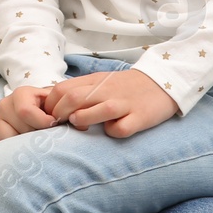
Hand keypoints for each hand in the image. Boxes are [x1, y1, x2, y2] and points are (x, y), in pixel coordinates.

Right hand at [0, 85, 58, 143]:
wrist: (35, 107)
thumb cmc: (48, 105)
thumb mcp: (54, 101)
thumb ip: (58, 107)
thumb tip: (59, 120)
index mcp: (20, 94)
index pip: (25, 111)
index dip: (42, 122)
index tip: (54, 125)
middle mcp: (4, 105)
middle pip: (19, 128)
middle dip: (36, 135)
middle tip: (45, 135)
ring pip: (8, 140)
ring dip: (24, 145)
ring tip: (35, 142)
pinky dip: (11, 151)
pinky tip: (22, 148)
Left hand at [43, 68, 177, 138]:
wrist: (161, 82)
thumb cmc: (125, 87)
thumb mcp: (101, 82)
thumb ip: (81, 91)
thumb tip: (55, 106)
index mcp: (95, 81)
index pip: (62, 89)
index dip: (50, 104)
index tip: (50, 116)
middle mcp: (107, 90)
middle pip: (74, 98)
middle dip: (60, 114)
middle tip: (60, 125)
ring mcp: (124, 103)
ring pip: (98, 110)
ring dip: (83, 119)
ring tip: (81, 125)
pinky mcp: (140, 117)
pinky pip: (122, 128)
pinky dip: (114, 131)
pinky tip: (114, 130)